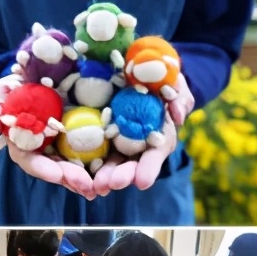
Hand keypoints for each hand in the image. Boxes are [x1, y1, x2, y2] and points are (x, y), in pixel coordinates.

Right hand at [0, 73, 96, 197]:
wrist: (34, 76)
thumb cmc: (13, 88)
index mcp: (22, 144)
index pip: (30, 161)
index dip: (43, 169)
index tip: (57, 175)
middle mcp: (42, 151)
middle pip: (55, 170)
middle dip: (70, 179)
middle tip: (87, 186)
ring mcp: (60, 147)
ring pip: (73, 167)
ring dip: (86, 178)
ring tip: (100, 187)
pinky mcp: (77, 140)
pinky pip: (88, 153)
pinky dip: (98, 164)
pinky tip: (110, 172)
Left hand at [93, 74, 193, 194]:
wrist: (135, 70)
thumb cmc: (159, 76)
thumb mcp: (173, 79)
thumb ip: (178, 94)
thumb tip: (178, 115)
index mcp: (159, 133)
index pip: (156, 152)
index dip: (149, 167)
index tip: (142, 182)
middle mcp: (139, 143)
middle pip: (131, 163)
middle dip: (123, 175)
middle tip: (113, 183)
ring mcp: (117, 141)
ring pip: (111, 163)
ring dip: (105, 176)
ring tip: (97, 185)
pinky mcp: (98, 135)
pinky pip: (90, 149)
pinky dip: (86, 164)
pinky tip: (77, 175)